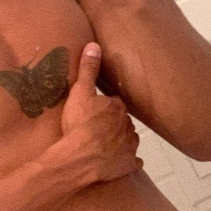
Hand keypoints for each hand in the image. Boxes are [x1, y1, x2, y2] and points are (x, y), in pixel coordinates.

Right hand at [60, 42, 141, 182]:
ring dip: (120, 141)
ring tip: (104, 145)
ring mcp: (130, 147)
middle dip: (113, 124)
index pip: (115, 103)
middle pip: (122, 121)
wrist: (80, 158)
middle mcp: (128, 125)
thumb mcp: (79, 92)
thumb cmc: (79, 124)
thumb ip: (87, 70)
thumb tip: (94, 45)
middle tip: (96, 128)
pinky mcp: (128, 165)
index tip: (94, 111)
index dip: (104, 107)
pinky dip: (126, 162)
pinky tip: (117, 162)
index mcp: (118, 108)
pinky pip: (132, 162)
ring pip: (128, 140)